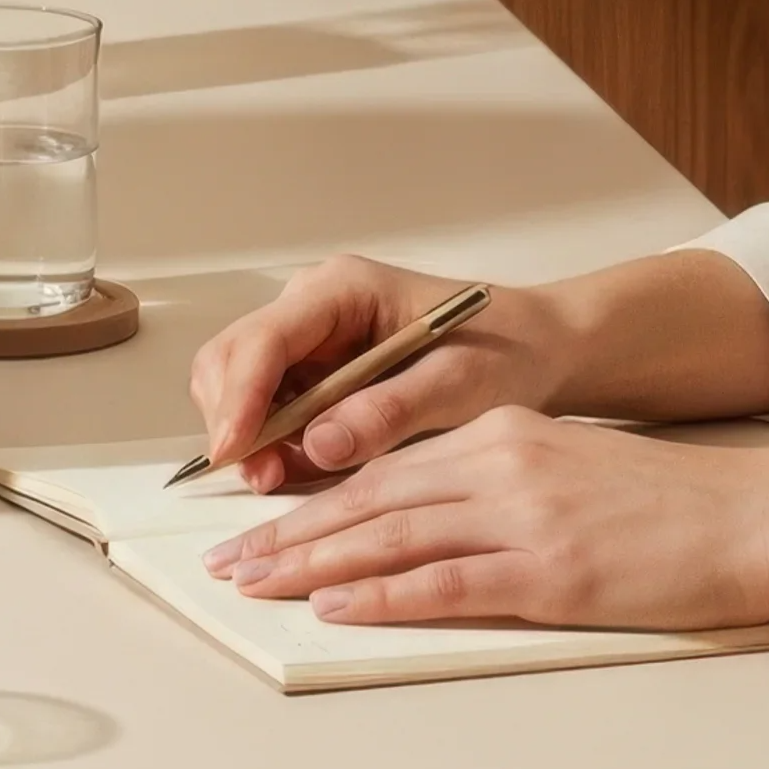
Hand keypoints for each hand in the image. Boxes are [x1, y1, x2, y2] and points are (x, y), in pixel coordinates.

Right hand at [188, 254, 570, 487]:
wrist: (536, 349)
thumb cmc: (504, 353)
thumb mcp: (457, 385)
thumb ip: (387, 411)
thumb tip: (317, 445)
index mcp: (341, 290)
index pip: (264, 338)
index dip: (240, 396)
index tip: (234, 450)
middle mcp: (311, 306)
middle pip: (232, 357)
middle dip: (234, 419)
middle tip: (259, 478)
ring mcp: (308, 337)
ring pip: (238, 383)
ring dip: (247, 434)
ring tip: (277, 479)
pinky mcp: (314, 369)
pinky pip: (267, 405)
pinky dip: (267, 440)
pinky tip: (293, 468)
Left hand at [199, 407, 768, 629]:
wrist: (751, 517)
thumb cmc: (665, 505)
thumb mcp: (562, 469)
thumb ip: (490, 486)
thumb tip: (419, 524)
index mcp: (498, 437)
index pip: (380, 468)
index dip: (310, 499)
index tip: (257, 524)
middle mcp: (498, 466)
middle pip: (368, 500)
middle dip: (289, 531)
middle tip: (225, 558)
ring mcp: (523, 519)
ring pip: (392, 536)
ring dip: (313, 562)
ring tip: (255, 581)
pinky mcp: (551, 572)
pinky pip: (446, 582)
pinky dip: (382, 594)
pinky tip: (337, 604)